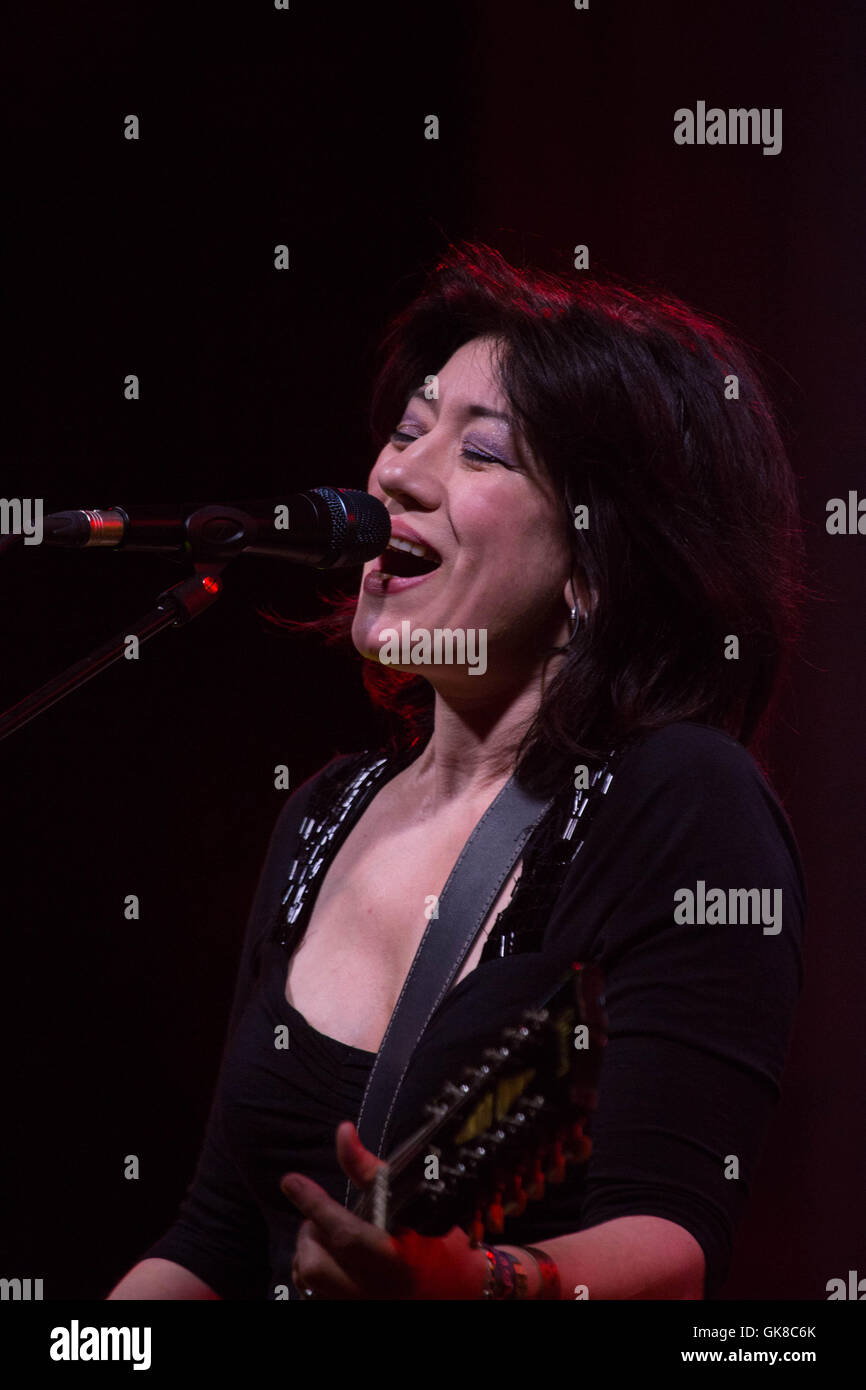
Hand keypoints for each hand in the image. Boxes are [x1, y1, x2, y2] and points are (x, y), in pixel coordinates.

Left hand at [281, 1120, 486, 1299]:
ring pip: (309, 1284)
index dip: (312, 1203)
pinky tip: (329, 1265)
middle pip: (315, 1263)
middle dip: (310, 1235)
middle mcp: (373, 1289)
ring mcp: (360, 1306)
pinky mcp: (351, 1314)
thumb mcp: (409, 1199)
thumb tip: (343, 1132)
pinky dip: (312, 1280)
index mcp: (392, 1257)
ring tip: (326, 1241)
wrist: (462, 1290)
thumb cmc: (440, 1242)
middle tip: (322, 1219)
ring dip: (307, 1256)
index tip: (290, 1181)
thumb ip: (369, 1169)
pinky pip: (315, 1299)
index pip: (341, 1230)